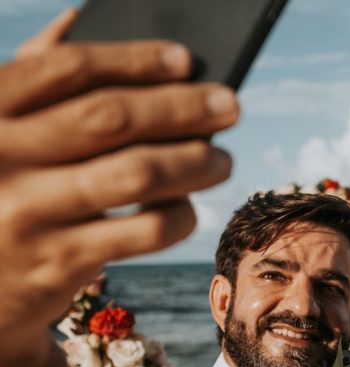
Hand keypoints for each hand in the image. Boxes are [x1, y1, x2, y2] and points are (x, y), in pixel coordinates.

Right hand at [0, 17, 238, 356]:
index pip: (69, 69)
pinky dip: (179, 216)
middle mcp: (1, 156)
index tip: (184, 60)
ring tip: (223, 160)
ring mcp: (29, 213)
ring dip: (193, 162)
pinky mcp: (60, 263)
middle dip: (181, 108)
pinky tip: (190, 208)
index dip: (134, 60)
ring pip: (137, 173)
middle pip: (112, 118)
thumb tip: (79, 20)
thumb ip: (29, 81)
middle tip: (230, 106)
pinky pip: (143, 231)